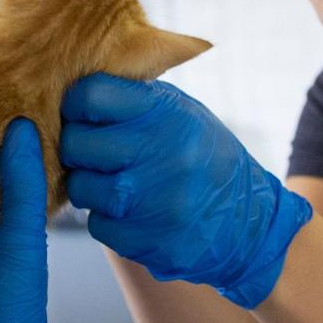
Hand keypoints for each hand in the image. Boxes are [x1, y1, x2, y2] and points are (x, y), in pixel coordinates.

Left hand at [60, 73, 311, 308]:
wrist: (248, 223)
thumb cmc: (203, 159)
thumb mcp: (183, 114)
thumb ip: (137, 100)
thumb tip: (74, 84)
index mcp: (168, 112)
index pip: (92, 95)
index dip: (77, 105)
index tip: (82, 115)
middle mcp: (164, 151)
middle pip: (78, 144)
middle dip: (78, 150)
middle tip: (93, 155)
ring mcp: (157, 198)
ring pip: (82, 188)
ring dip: (89, 188)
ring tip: (113, 184)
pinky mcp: (150, 238)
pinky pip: (98, 225)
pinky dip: (106, 220)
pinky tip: (130, 213)